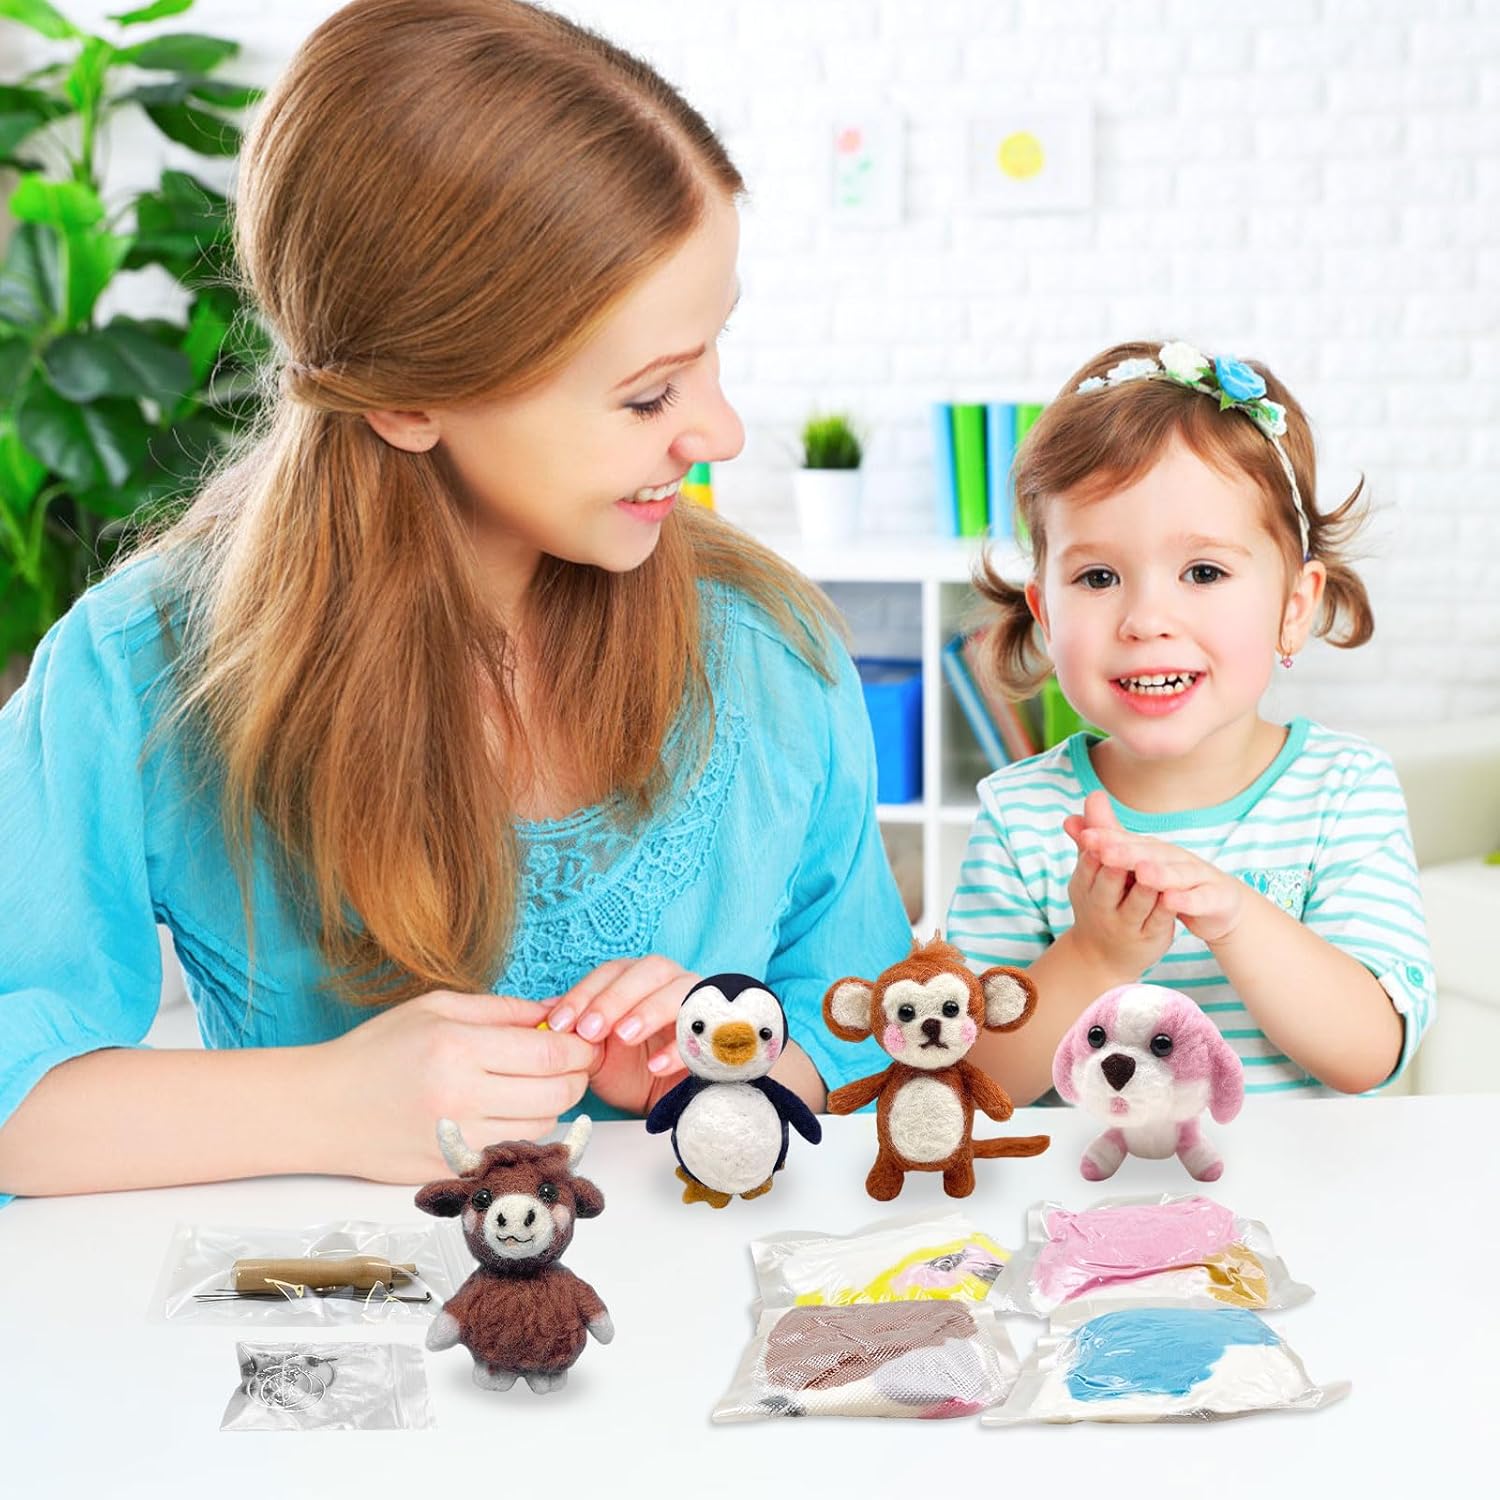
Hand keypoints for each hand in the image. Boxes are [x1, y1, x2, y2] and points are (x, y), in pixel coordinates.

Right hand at [321, 989, 598, 1182]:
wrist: (322, 1109)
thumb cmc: (377, 1050)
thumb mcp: (436, 1008)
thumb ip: (502, 1010)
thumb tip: (556, 1011)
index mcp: (458, 1048)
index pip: (549, 1053)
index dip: (579, 1047)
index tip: (585, 1040)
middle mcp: (461, 1097)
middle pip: (557, 1093)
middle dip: (576, 1076)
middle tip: (570, 1062)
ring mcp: (457, 1140)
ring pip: (543, 1126)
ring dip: (553, 1105)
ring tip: (534, 1084)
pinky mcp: (453, 1171)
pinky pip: (514, 1151)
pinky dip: (525, 1132)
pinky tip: (510, 1112)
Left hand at [541, 955, 694, 1115]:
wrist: (673, 1102)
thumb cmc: (635, 1072)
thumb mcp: (600, 1055)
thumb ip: (577, 1033)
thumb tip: (540, 1016)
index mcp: (640, 979)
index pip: (612, 971)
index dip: (585, 993)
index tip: (559, 1023)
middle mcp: (672, 981)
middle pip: (648, 970)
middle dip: (615, 998)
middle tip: (589, 1030)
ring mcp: (701, 1003)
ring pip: (679, 990)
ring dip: (649, 1011)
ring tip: (624, 1037)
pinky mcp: (723, 1033)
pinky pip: (706, 1031)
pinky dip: (680, 1047)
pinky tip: (657, 1066)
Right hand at [1063, 792, 1176, 974]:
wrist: (1102, 954)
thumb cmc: (1100, 898)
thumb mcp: (1094, 867)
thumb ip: (1098, 831)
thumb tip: (1094, 794)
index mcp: (1084, 887)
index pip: (1087, 866)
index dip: (1093, 851)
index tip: (1095, 836)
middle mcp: (1100, 907)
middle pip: (1107, 886)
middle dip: (1114, 869)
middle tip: (1120, 852)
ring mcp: (1125, 925)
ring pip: (1136, 904)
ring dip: (1144, 889)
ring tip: (1151, 872)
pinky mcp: (1150, 937)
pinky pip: (1159, 921)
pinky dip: (1165, 909)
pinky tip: (1174, 895)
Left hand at [1071, 792, 1244, 943]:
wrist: (1217, 904)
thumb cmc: (1170, 881)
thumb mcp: (1137, 865)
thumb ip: (1106, 843)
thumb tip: (1069, 819)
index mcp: (1152, 848)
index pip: (1127, 841)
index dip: (1107, 838)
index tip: (1084, 838)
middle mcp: (1174, 856)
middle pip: (1150, 852)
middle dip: (1128, 852)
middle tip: (1106, 853)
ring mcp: (1197, 874)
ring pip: (1178, 873)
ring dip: (1161, 873)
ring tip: (1143, 873)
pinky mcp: (1215, 896)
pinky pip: (1201, 898)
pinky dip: (1189, 900)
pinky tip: (1173, 901)